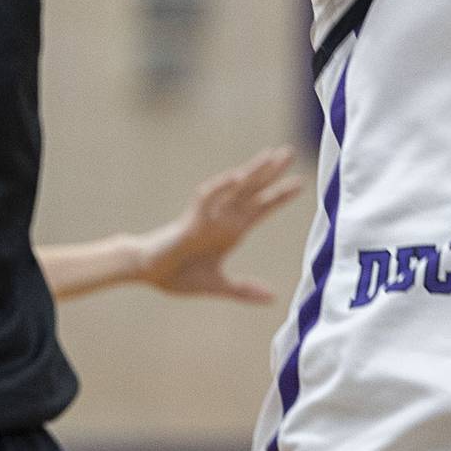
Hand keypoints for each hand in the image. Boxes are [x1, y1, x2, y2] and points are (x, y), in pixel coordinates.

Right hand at [133, 147, 301, 302]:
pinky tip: (236, 177)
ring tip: (270, 156)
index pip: (260, 209)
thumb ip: (244, 290)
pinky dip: (221, 188)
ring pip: (234, 189)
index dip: (279, 196)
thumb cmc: (180, 274)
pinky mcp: (191, 221)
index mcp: (231, 232)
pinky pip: (207, 199)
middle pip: (252, 191)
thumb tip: (273, 298)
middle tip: (289, 151)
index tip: (301, 183)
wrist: (150, 272)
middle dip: (271, 172)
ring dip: (251, 172)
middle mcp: (222, 219)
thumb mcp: (219, 285)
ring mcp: (208, 217)